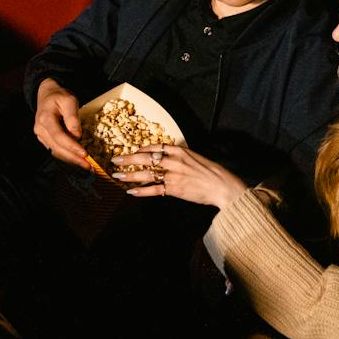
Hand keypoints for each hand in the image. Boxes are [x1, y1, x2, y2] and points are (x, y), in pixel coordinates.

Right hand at [33, 78, 91, 169]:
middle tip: (89, 165)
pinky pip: (56, 149)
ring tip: (85, 164)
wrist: (46, 95)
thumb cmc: (59, 96)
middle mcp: (40, 129)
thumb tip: (77, 136)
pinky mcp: (44, 139)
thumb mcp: (69, 100)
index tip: (85, 154)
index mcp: (45, 119)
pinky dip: (67, 155)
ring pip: (56, 151)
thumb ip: (72, 117)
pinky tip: (77, 158)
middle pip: (57, 148)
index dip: (72, 146)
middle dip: (73, 158)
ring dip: (71, 159)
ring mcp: (41, 135)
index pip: (59, 136)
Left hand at [112, 144, 246, 206]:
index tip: (132, 151)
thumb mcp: (195, 158)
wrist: (222, 186)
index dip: (141, 149)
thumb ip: (179, 157)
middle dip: (128, 159)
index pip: (155, 147)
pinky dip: (141, 191)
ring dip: (130, 175)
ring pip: (146, 174)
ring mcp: (173, 175)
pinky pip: (154, 190)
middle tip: (115, 160)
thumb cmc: (211, 172)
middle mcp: (174, 160)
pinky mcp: (174, 189)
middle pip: (145, 158)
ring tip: (118, 175)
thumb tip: (165, 158)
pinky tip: (131, 192)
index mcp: (179, 150)